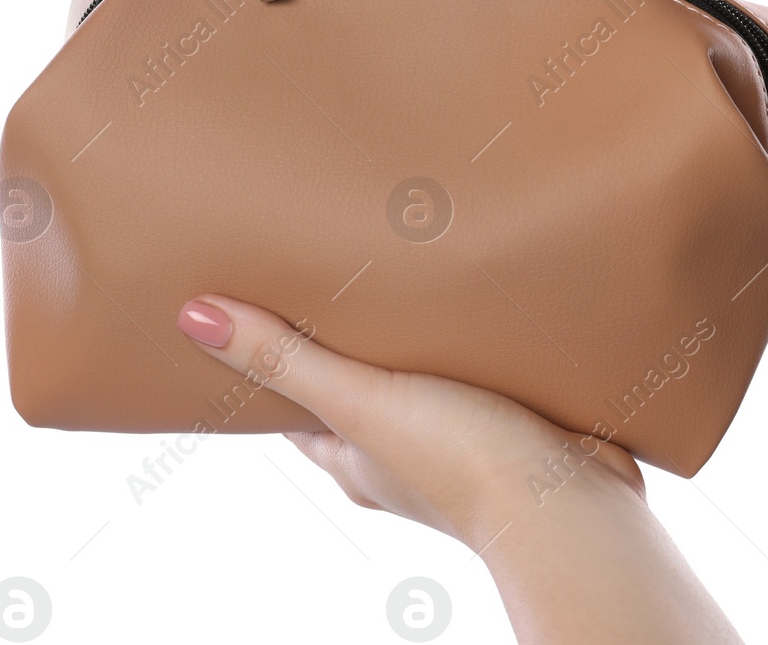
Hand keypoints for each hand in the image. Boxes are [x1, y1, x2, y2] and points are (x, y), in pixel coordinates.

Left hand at [176, 295, 744, 641]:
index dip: (274, 362)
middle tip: (337, 268)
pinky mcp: (513, 419)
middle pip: (357, 391)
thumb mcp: (361, 400)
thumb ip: (287, 358)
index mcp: (353, 458)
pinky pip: (480, 373)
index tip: (260, 306)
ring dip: (417, 338)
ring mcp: (461, 439)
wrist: (572, 500)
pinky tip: (482, 303)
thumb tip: (195, 318)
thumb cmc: (462, 462)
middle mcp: (401, 455)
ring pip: (423, 380)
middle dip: (348, 340)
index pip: (294, 408)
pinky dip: (473, 342)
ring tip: (410, 267)